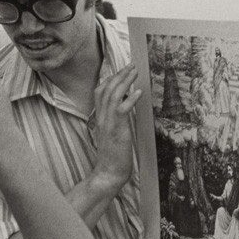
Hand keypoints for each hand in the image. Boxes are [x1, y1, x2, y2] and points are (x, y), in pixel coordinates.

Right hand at [90, 64, 141, 187]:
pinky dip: (130, 99)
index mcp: (100, 118)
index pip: (100, 92)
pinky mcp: (117, 130)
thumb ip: (116, 121)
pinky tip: (138, 92)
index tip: (121, 72)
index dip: (110, 79)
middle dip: (119, 75)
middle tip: (131, 65)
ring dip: (125, 81)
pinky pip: (122, 110)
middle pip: (106, 89)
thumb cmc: (113, 156)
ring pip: (113, 95)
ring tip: (134, 72)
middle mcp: (102, 117)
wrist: (109, 172)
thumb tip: (125, 109)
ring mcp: (108, 123)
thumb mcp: (113, 134)